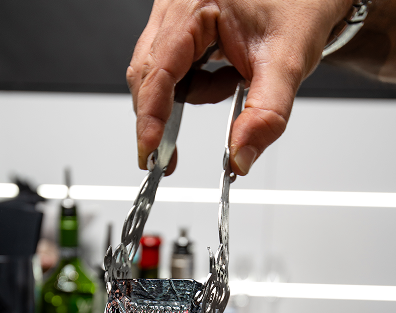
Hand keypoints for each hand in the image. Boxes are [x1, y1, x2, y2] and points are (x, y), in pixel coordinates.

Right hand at [127, 0, 351, 174]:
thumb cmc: (301, 7)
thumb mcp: (287, 64)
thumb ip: (264, 116)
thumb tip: (239, 159)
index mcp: (196, 4)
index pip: (159, 69)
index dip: (151, 115)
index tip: (150, 150)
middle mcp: (177, 4)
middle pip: (149, 74)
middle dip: (165, 115)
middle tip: (172, 154)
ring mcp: (176, 14)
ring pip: (158, 74)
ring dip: (191, 96)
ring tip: (233, 83)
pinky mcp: (181, 25)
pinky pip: (172, 68)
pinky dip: (196, 86)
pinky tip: (226, 76)